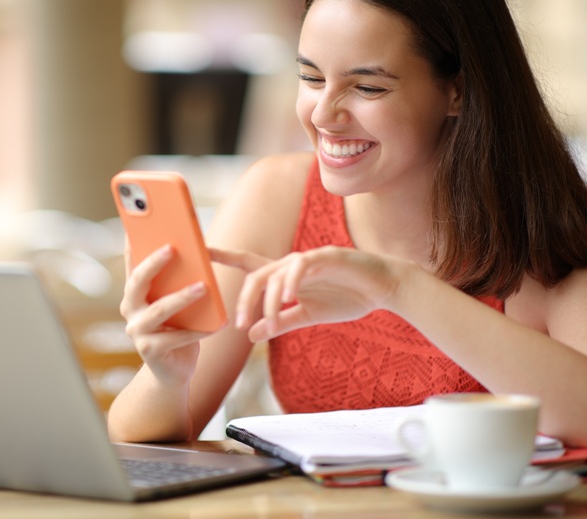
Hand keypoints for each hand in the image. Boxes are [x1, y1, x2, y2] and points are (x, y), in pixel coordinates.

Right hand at [120, 244, 210, 385]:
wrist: (173, 371)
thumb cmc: (178, 329)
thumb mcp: (175, 302)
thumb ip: (176, 283)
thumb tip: (194, 254)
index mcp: (135, 293)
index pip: (132, 263)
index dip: (133, 243)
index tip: (139, 223)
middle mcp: (130, 309)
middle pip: (139, 281)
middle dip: (154, 262)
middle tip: (173, 248)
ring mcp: (137, 331)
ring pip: (159, 310)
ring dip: (182, 297)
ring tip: (203, 286)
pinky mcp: (150, 351)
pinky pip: (176, 337)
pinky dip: (198, 330)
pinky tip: (217, 324)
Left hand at [210, 245, 401, 341]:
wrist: (385, 288)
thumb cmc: (348, 296)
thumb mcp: (309, 315)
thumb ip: (280, 322)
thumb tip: (250, 334)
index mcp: (287, 275)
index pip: (250, 263)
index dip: (225, 256)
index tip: (201, 251)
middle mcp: (293, 263)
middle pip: (257, 274)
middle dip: (244, 299)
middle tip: (239, 324)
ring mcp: (309, 258)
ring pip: (276, 273)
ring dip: (268, 299)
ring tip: (267, 322)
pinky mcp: (328, 257)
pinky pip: (302, 266)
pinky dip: (292, 281)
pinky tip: (289, 297)